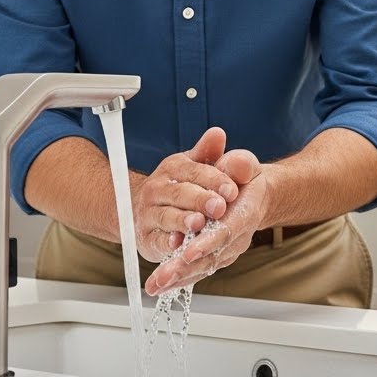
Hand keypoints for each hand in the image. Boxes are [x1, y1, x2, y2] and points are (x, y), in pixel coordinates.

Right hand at [131, 127, 240, 262]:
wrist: (144, 211)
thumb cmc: (180, 187)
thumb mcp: (193, 167)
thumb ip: (207, 153)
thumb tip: (218, 133)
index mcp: (173, 168)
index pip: (194, 171)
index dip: (214, 180)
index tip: (232, 190)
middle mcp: (157, 189)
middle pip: (180, 193)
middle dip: (200, 200)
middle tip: (219, 207)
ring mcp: (148, 213)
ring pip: (166, 216)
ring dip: (182, 220)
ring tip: (198, 223)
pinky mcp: (145, 237)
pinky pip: (155, 240)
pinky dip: (166, 242)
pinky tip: (177, 244)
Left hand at [144, 148, 264, 295]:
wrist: (253, 194)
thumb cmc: (246, 179)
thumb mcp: (245, 165)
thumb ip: (240, 164)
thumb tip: (235, 164)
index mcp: (244, 213)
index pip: (226, 231)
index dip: (207, 242)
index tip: (188, 251)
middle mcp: (236, 238)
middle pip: (210, 256)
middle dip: (186, 267)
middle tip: (163, 274)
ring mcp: (225, 250)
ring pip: (201, 267)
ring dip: (178, 277)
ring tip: (156, 284)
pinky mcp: (214, 256)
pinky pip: (196, 270)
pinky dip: (178, 279)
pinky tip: (159, 286)